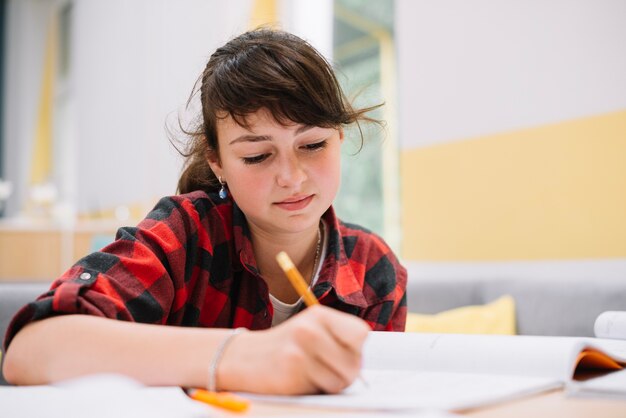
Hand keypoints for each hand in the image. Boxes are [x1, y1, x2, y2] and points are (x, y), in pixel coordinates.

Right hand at [218, 305, 369, 394]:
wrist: (244, 357)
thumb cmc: (287, 346)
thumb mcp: (313, 330)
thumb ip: (340, 340)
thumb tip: (363, 366)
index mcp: (320, 314)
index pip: (361, 333)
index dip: (356, 348)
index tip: (343, 352)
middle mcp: (310, 329)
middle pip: (355, 362)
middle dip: (346, 372)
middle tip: (326, 369)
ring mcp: (300, 350)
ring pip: (341, 380)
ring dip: (331, 383)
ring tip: (312, 373)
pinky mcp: (292, 372)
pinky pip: (323, 389)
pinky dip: (316, 389)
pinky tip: (300, 379)